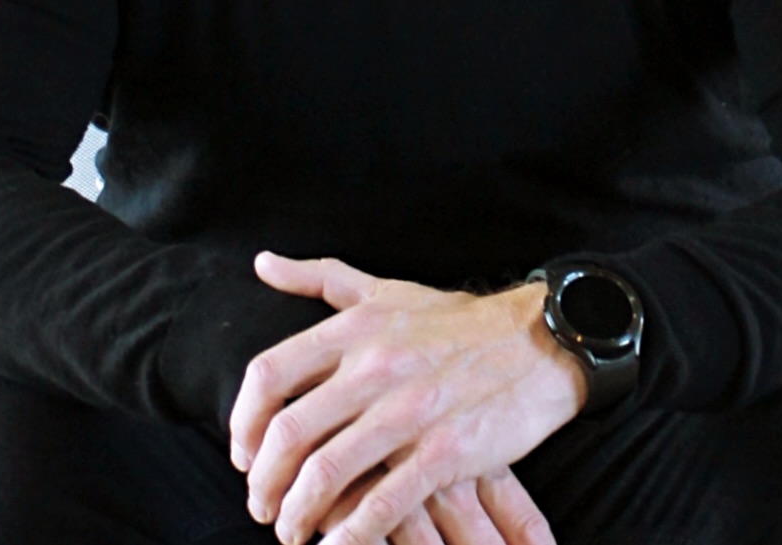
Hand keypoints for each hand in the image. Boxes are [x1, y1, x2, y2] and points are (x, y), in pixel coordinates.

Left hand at [229, 252, 584, 544]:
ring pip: (326, 473)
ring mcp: (409, 413)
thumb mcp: (384, 290)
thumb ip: (319, 279)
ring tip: (291, 530)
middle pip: (288, 433)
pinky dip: (349, 535)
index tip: (242, 453)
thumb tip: (262, 263)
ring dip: (296, 513)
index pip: (269, 375)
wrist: (539, 341)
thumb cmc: (454, 320)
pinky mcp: (445, 453)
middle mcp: (374, 368)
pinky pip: (382, 505)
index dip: (242, 423)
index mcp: (355, 329)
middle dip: (263, 481)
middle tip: (260, 505)